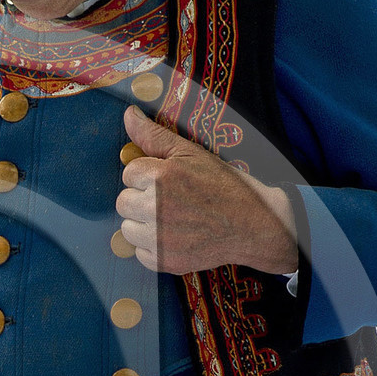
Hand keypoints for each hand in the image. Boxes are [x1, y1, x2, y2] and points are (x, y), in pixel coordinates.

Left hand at [115, 102, 297, 276]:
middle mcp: (155, 208)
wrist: (253, 224)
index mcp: (160, 177)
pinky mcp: (164, 261)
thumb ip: (153, 135)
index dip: (147, 176)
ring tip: (171, 219)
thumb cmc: (223, 185)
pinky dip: (154, 248)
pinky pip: (141, 254)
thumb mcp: (190, 153)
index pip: (129, 174)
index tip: (168, 181)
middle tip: (169, 200)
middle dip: (141, 199)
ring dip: (143, 224)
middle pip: (123, 202)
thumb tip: (128, 114)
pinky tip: (176, 237)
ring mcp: (159, 238)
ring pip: (128, 229)